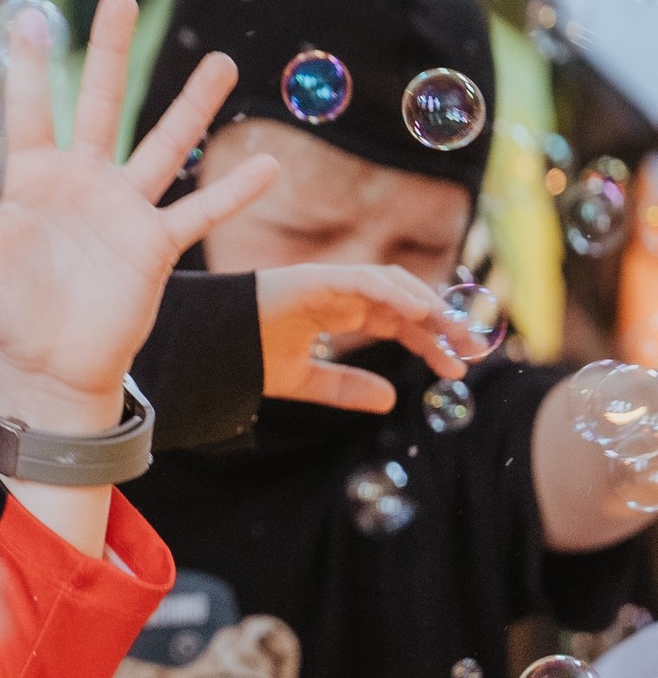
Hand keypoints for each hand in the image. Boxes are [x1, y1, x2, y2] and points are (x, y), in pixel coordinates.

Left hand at [0, 0, 279, 433]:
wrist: (47, 365)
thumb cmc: (2, 309)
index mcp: (34, 178)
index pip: (31, 109)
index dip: (28, 66)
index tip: (31, 17)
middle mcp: (84, 182)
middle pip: (100, 103)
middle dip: (110, 53)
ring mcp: (124, 210)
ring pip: (164, 145)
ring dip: (192, 106)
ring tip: (223, 62)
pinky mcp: (154, 245)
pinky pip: (199, 213)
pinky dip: (233, 192)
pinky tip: (268, 166)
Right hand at [257, 263, 475, 410]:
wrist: (205, 348)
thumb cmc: (244, 357)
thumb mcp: (305, 381)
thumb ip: (344, 387)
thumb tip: (391, 400)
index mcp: (340, 313)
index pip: (399, 321)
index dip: (430, 341)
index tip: (457, 367)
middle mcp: (339, 294)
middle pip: (404, 299)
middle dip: (442, 321)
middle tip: (473, 348)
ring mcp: (327, 282)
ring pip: (391, 283)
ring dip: (427, 304)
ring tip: (454, 331)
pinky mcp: (312, 277)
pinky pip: (363, 279)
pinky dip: (394, 292)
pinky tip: (420, 312)